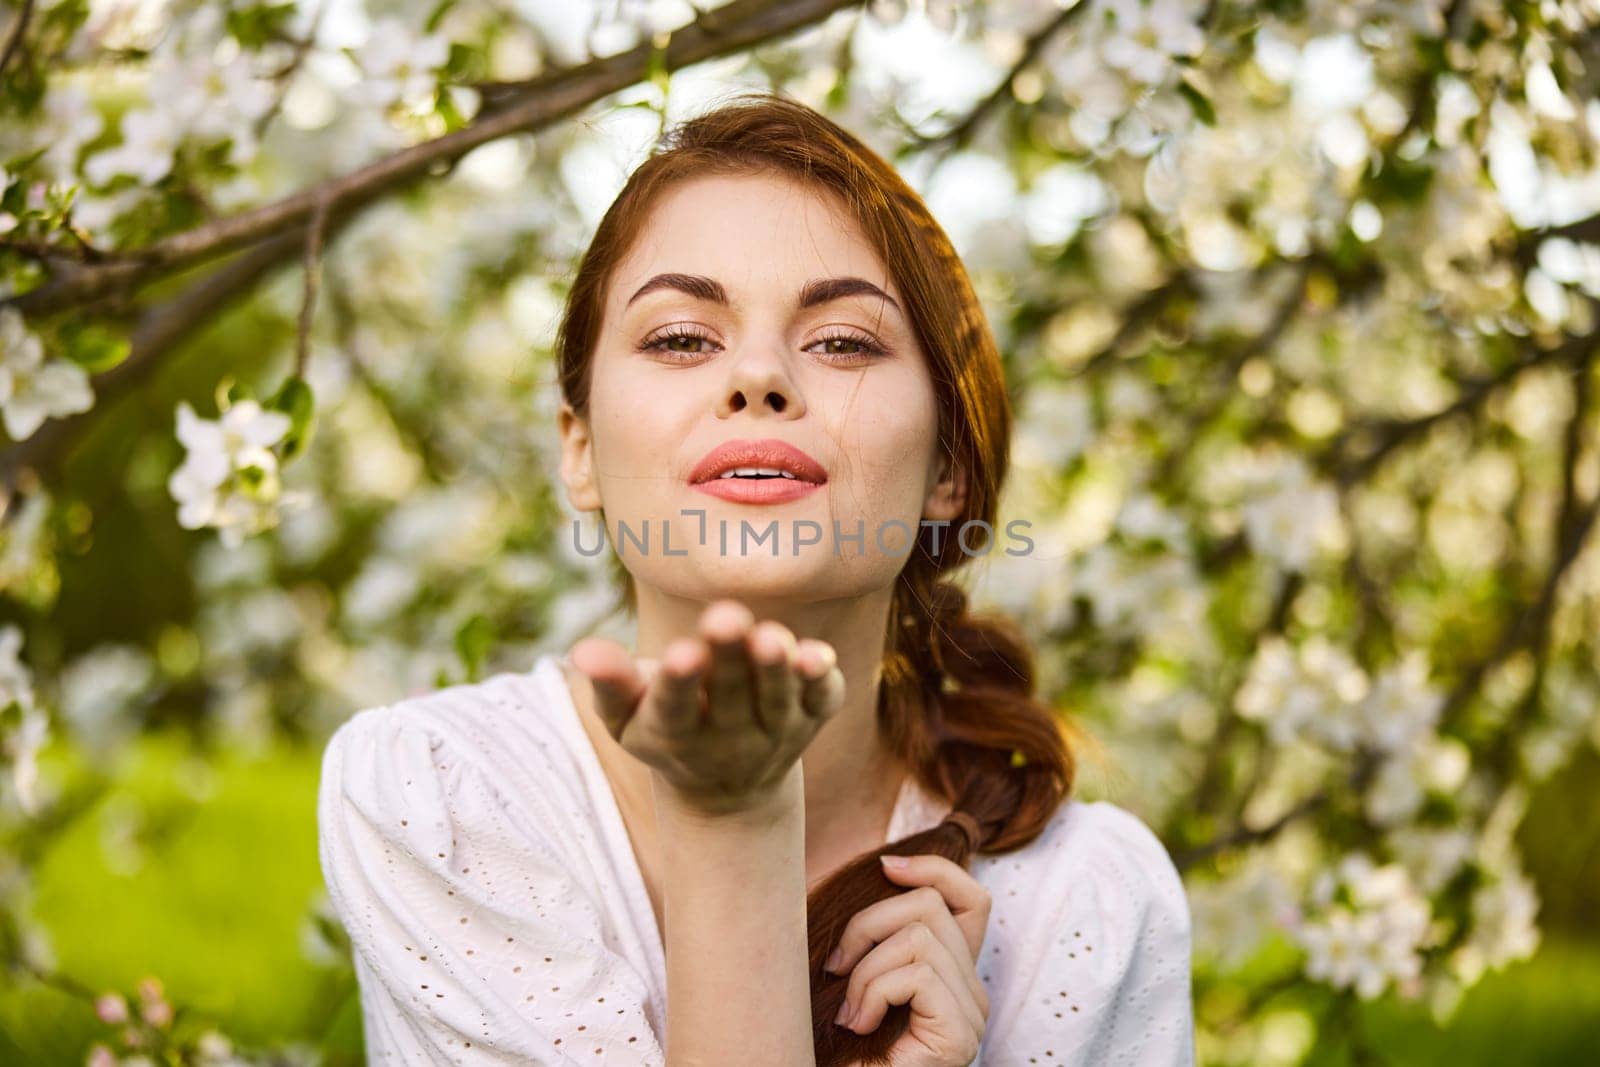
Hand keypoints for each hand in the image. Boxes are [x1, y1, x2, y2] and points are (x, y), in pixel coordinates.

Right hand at [568, 599, 845, 814]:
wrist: (728, 788)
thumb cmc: (663, 727)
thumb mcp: (626, 717)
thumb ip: (609, 683)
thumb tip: (582, 652)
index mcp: (676, 734)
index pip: (675, 709)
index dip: (679, 683)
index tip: (682, 655)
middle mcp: (729, 739)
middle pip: (731, 698)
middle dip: (730, 659)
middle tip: (727, 617)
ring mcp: (776, 731)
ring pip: (778, 700)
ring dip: (777, 670)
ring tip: (772, 636)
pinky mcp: (813, 717)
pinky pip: (821, 701)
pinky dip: (822, 681)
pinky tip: (820, 656)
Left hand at [826, 853, 991, 1066]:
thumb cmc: (838, 1044)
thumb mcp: (855, 971)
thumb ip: (876, 932)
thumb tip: (881, 866)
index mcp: (952, 972)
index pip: (969, 899)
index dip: (932, 869)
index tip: (885, 866)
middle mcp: (972, 991)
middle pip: (931, 905)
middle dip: (867, 924)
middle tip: (835, 969)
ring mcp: (971, 1013)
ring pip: (919, 936)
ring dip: (864, 969)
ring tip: (848, 1012)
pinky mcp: (960, 1034)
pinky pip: (917, 973)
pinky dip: (874, 991)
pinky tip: (859, 1024)